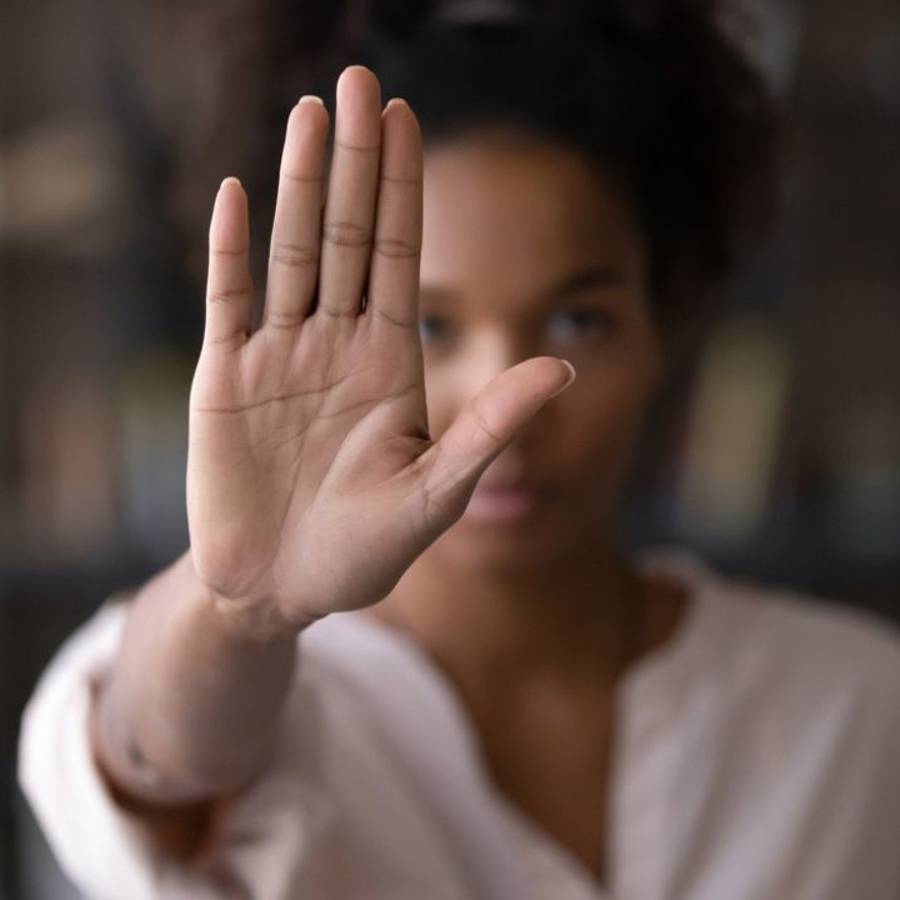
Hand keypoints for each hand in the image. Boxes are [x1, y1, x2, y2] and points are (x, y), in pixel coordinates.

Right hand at [186, 66, 574, 634]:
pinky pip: (227, 301)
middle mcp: (336, 346)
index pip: (400, 257)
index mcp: (389, 364)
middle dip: (357, 160)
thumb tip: (565, 367)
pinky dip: (230, 250)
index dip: (405, 188)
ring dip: (298, 184)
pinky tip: (236, 193)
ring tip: (309, 113)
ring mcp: (278, 358)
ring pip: (290, 252)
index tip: (407, 118)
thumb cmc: (363, 554)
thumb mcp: (438, 494)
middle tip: (359, 80)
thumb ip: (492, 428)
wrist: (281, 591)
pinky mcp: (222, 380)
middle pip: (348, 235)